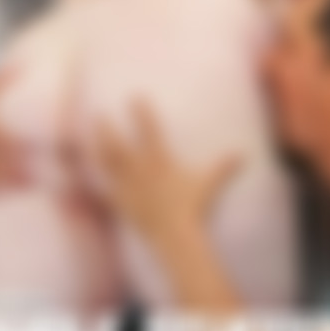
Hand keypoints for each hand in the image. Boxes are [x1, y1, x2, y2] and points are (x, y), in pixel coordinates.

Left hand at [97, 101, 241, 246]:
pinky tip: (86, 180)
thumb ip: (223, 167)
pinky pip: (106, 191)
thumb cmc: (193, 206)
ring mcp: (129, 187)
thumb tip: (243, 154)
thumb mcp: (208, 183)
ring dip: (99, 149)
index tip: (135, 96)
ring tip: (92, 138)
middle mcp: (140, 170)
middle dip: (107, 129)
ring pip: (109, 164)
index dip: (142, 112)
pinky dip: (97, 185)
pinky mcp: (122, 203)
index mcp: (160, 161)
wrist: (175, 234)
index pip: (149, 130)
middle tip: (99, 115)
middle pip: (118, 145)